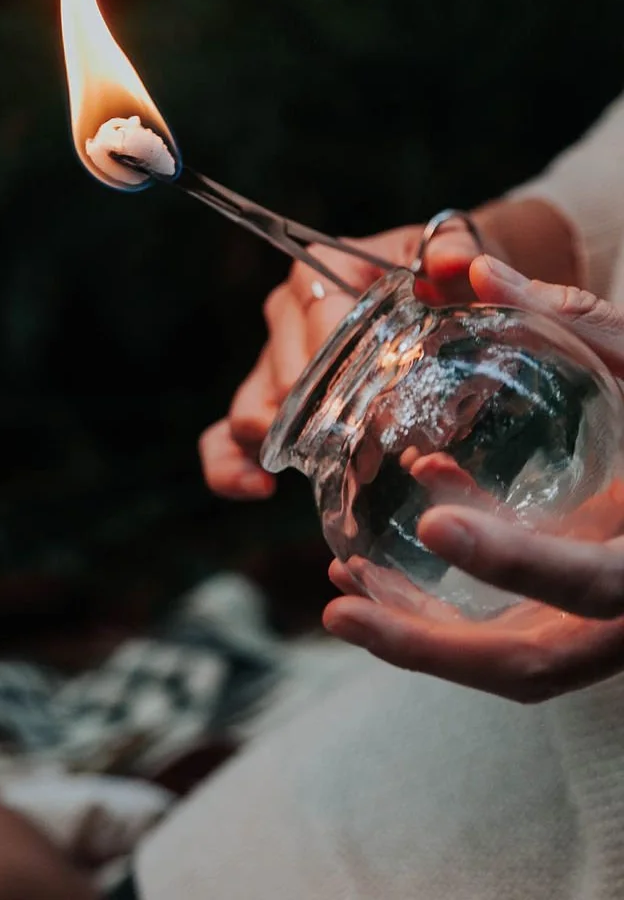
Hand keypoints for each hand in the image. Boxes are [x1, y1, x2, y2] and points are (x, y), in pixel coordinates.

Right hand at [199, 217, 494, 499]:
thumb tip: (455, 266)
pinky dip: (230, 466)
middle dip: (329, 420)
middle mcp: (286, 312)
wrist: (436, 296)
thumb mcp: (455, 250)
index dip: (350, 369)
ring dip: (289, 447)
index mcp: (321, 270)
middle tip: (380, 455)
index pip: (320, 321)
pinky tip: (260, 489)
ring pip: (252, 410)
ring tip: (338, 472)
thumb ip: (457, 251)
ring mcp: (271, 361)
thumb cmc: (438, 276)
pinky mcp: (264, 404)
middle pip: (287, 376)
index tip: (388, 410)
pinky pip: (223, 439)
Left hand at [323, 257, 623, 701]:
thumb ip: (581, 322)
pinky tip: (387, 553)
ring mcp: (610, 628)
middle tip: (341, 605)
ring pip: (513, 665)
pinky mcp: (583, 621)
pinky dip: (447, 613)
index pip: (595, 580)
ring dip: (421, 642)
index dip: (516, 558)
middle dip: (431, 648)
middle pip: (535, 665)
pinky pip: (513, 634)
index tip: (435, 519)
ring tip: (340, 596)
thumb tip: (473, 271)